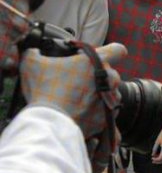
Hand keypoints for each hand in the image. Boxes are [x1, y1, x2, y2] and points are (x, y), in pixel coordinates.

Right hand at [20, 43, 125, 172]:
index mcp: (96, 63)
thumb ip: (35, 53)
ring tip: (79, 99)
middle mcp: (110, 80)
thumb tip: (34, 53)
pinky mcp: (109, 118)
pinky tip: (84, 112)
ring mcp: (112, 100)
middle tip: (79, 81)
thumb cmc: (45, 90)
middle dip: (97, 76)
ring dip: (100, 94)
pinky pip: (108, 112)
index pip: (118, 50)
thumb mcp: (32, 63)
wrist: (51, 122)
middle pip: (111, 73)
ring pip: (111, 93)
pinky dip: (98, 112)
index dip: (111, 51)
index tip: (103, 56)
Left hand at [151, 122, 161, 163]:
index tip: (152, 158)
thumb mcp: (157, 141)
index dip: (156, 160)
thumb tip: (153, 155)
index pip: (161, 158)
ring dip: (161, 159)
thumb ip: (155, 149)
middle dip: (158, 161)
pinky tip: (160, 155)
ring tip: (155, 157)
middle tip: (153, 160)